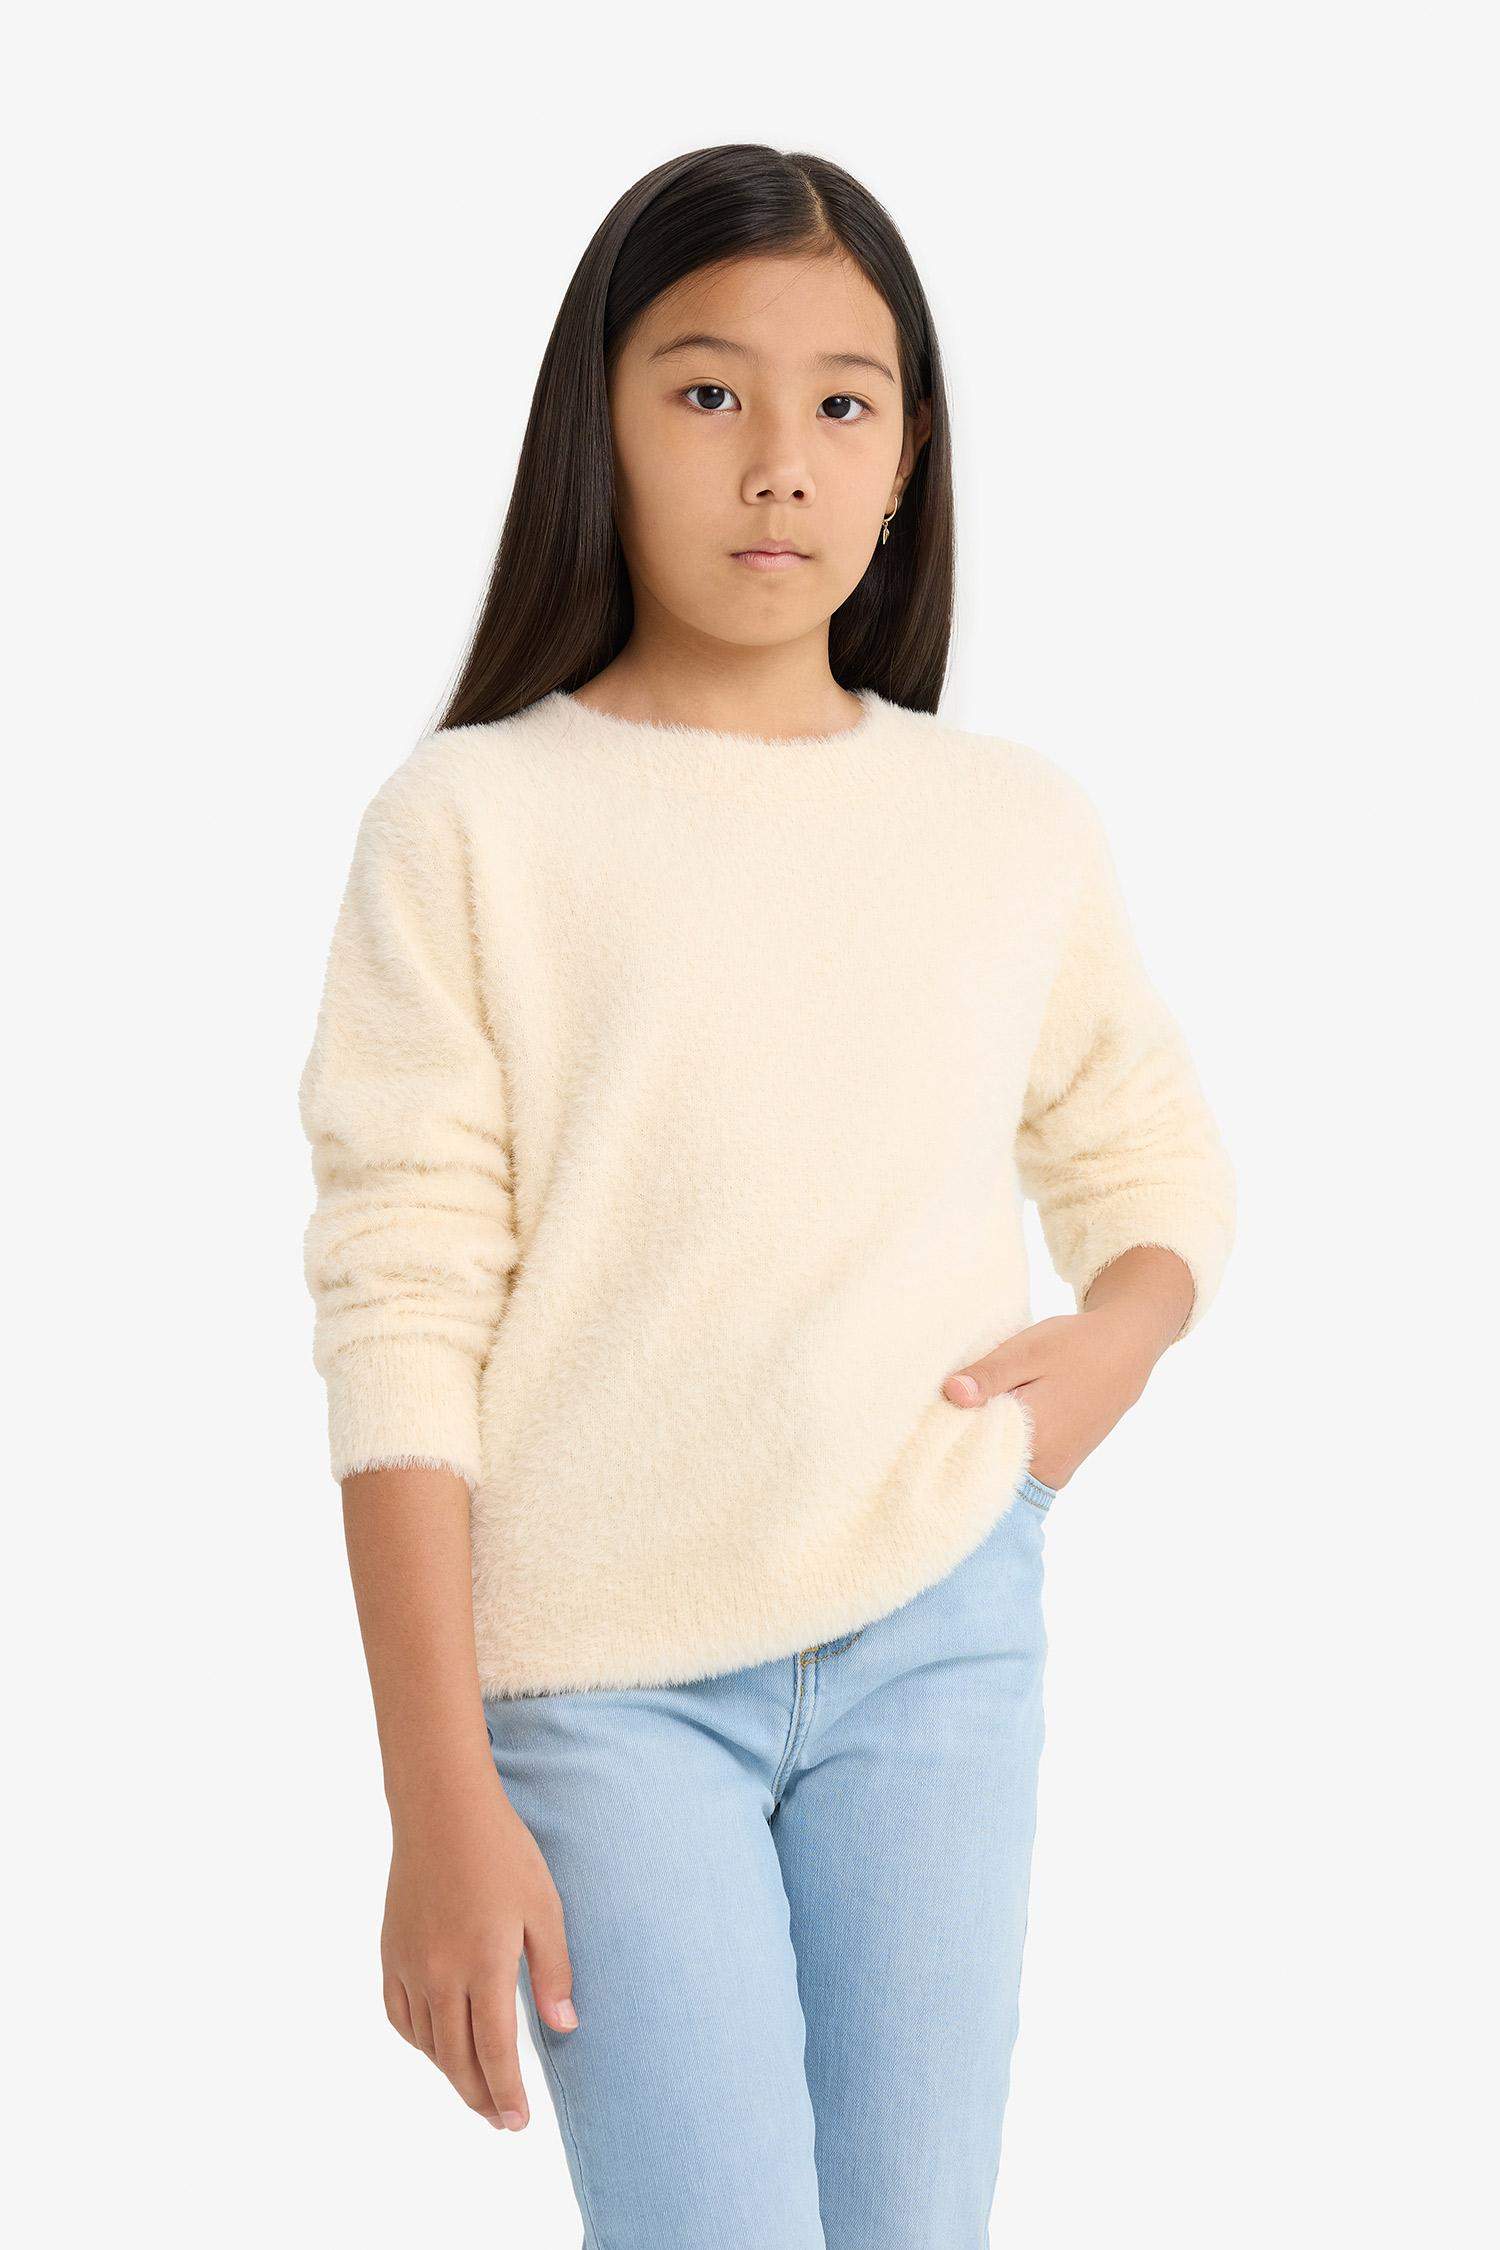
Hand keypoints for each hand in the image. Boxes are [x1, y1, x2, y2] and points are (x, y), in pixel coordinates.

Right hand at [381, 1767, 577, 2132]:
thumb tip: (564, 2028)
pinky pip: (400, 2016)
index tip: (518, 2122)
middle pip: (457, 2060)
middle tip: (501, 2121)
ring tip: (477, 2087)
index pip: (494, 2052)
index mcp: (483, 1965)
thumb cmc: (502, 1852)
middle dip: (481, 2097)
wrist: (442, 1810)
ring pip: (427, 2044)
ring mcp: (409, 1966)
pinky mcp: (390, 1953)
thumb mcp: (544, 1907)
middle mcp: (440, 1975)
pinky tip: (438, 2046)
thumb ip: (553, 1972)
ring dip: (451, 2074)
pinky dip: (420, 2042)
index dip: (507, 2094)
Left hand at [941, 1301, 1162, 1488]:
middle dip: (960, 1450)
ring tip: (961, 1425)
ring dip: (981, 1453)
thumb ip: (990, 1375)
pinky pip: (1020, 1473)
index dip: (945, 1441)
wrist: (1125, 1352)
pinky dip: (1001, 1458)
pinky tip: (987, 1432)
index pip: (972, 1453)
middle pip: (985, 1468)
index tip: (922, 1428)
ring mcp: (1055, 1472)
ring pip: (1002, 1473)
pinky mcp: (1060, 1470)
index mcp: (1034, 1434)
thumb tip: (951, 1394)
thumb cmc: (1075, 1346)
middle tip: (935, 1425)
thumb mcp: (1028, 1349)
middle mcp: (1045, 1464)